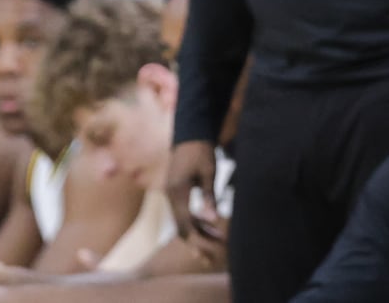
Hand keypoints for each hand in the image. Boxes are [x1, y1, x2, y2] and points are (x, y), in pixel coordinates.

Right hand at [166, 140, 221, 263]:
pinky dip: (197, 222)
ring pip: (182, 222)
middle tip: (215, 257)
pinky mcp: (176, 192)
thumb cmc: (202, 149)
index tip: (218, 247)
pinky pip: (184, 213)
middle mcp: (171, 195)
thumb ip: (210, 196)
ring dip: (198, 234)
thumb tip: (213, 219)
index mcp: (177, 192)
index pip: (186, 224)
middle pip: (182, 228)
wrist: (190, 131)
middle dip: (198, 243)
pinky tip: (212, 227)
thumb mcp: (209, 171)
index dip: (201, 239)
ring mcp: (172, 194)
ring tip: (217, 246)